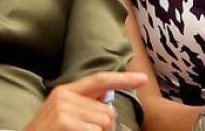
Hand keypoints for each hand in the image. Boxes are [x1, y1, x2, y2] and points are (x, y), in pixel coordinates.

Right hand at [25, 72, 146, 130]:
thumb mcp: (62, 115)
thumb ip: (84, 104)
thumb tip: (106, 95)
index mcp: (64, 91)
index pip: (99, 80)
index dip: (122, 79)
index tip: (143, 79)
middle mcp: (64, 96)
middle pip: (107, 111)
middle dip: (106, 128)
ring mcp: (64, 110)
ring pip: (104, 123)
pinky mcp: (66, 123)